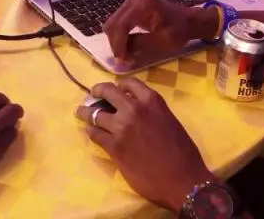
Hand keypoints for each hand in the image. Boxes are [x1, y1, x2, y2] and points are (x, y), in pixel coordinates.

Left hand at [75, 78, 213, 211]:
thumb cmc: (183, 152)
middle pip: (107, 92)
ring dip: (86, 112)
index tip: (115, 89)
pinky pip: (95, 134)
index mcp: (151, 100)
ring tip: (80, 112)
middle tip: (93, 94)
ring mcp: (120, 127)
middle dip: (98, 91)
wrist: (181, 179)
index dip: (119, 85)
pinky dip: (92, 131)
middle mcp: (133, 109)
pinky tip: (91, 132)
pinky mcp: (113, 147)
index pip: (128, 82)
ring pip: (95, 114)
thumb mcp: (169, 120)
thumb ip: (152, 111)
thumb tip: (138, 111)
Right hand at [103, 0, 218, 62]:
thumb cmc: (180, 30)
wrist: (190, 21)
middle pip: (113, 24)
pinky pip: (118, 23)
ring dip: (116, 41)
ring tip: (126, 55)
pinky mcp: (131, 6)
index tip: (121, 61)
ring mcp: (131, 1)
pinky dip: (119, 36)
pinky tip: (127, 47)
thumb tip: (121, 54)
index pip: (121, 25)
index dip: (118, 44)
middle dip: (116, 44)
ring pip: (113, 24)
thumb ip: (140, 44)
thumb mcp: (163, 40)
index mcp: (143, 4)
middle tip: (123, 60)